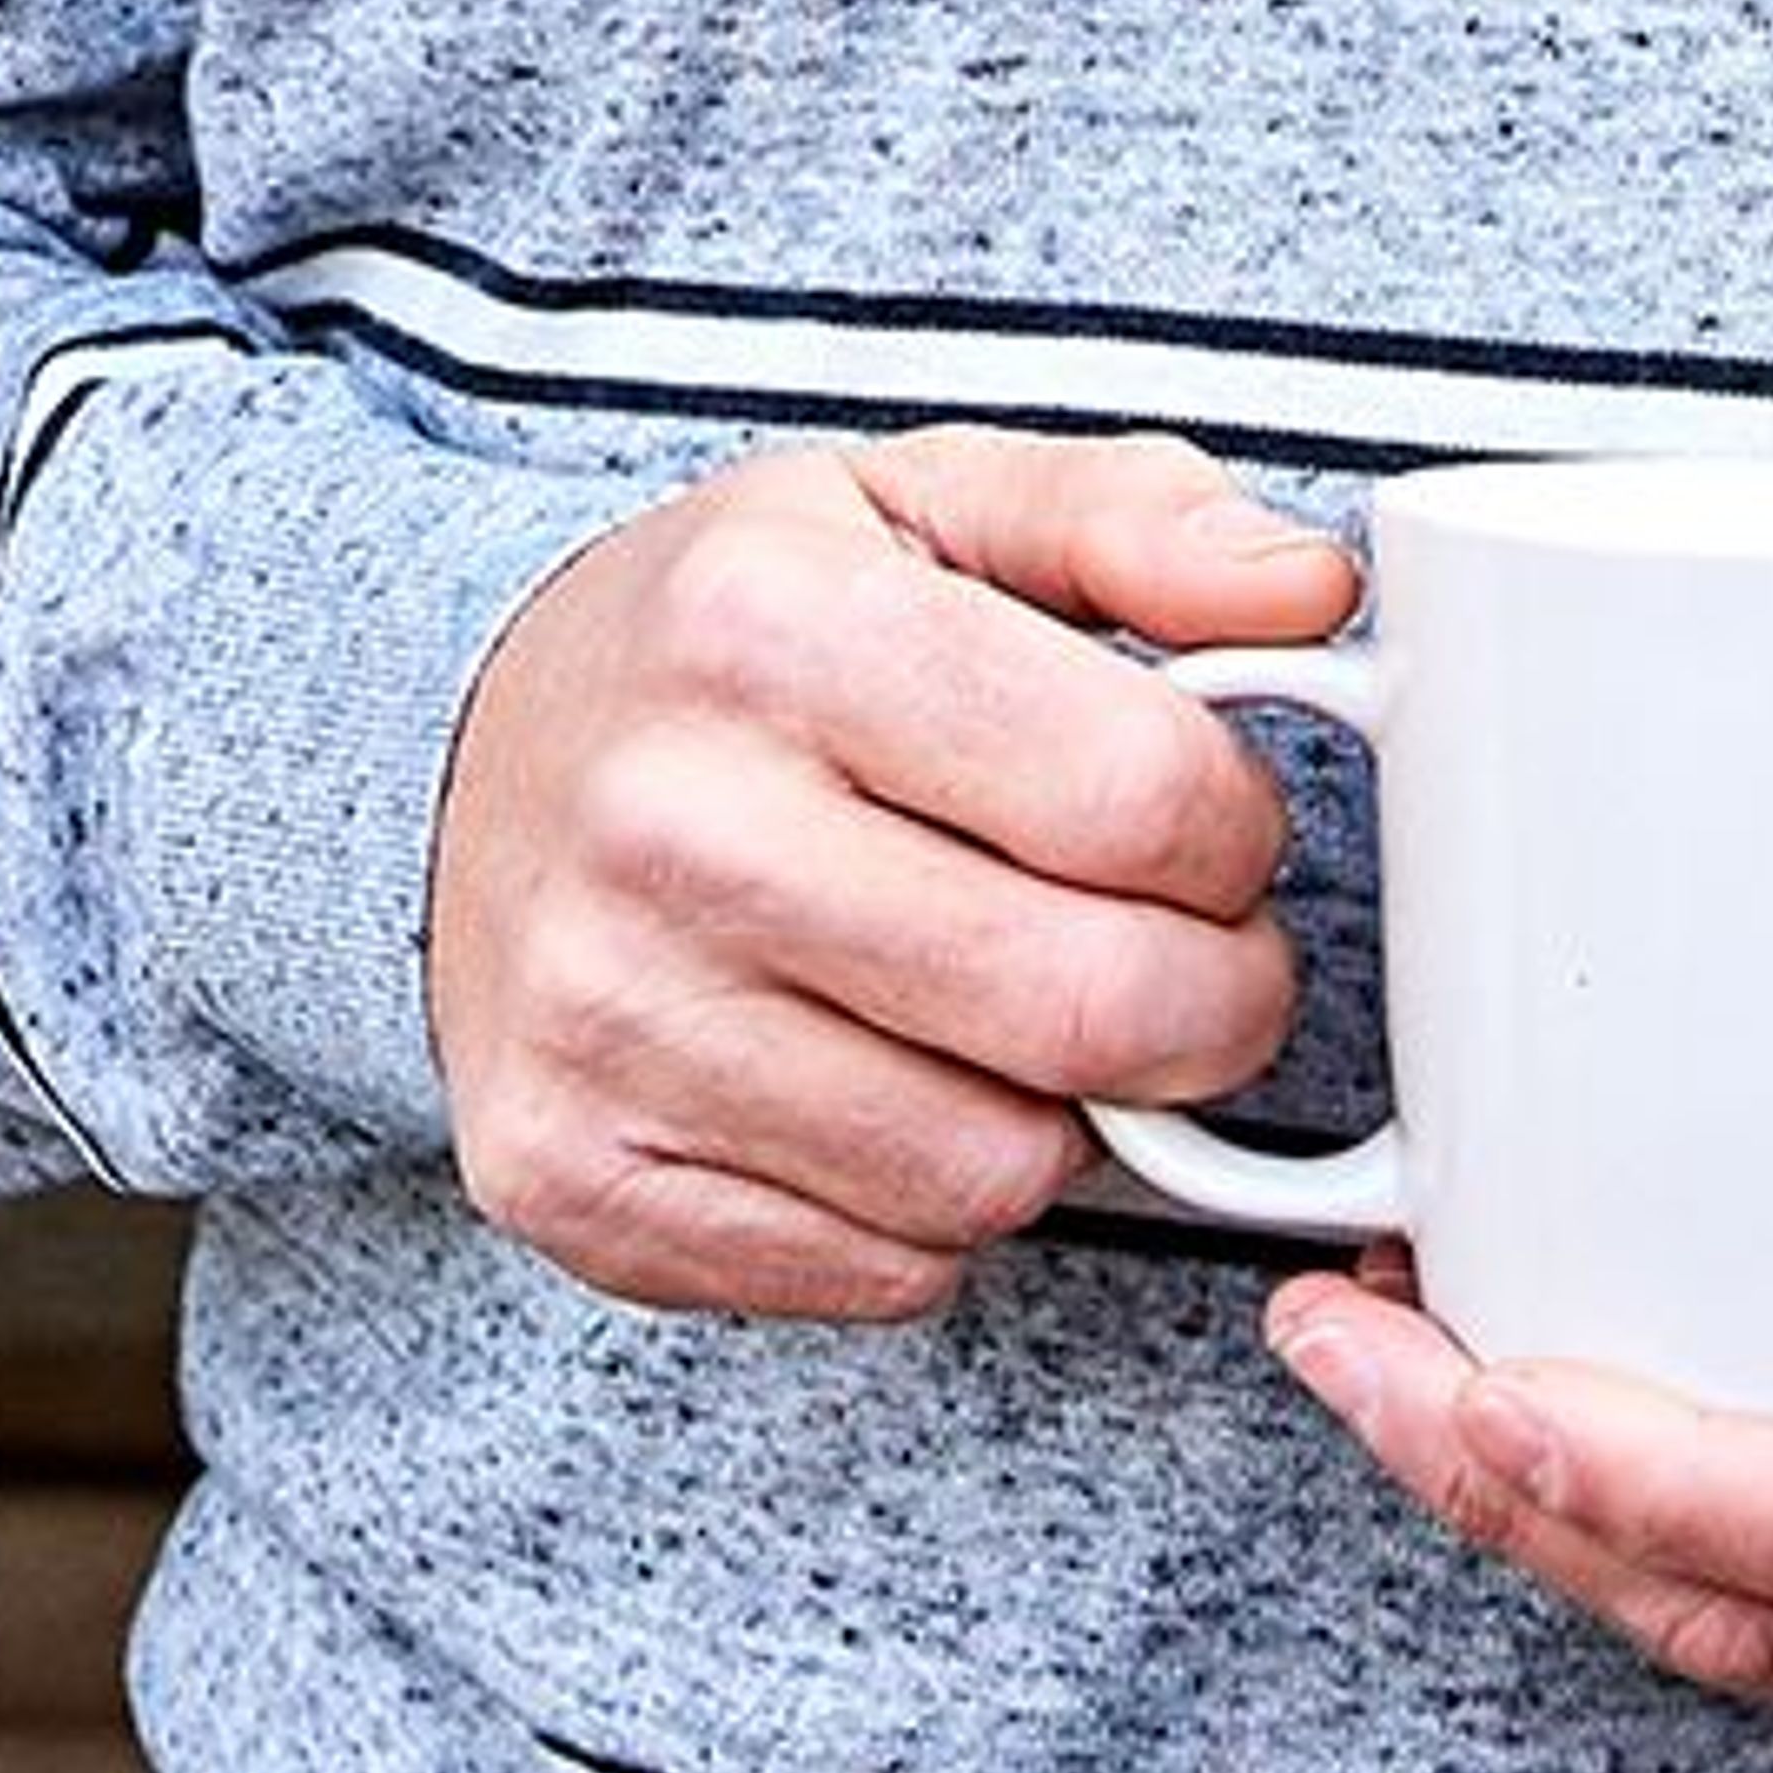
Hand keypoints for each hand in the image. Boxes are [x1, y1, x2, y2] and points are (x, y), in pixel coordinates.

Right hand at [431, 423, 1356, 1319]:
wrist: (459, 754)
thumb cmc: (743, 629)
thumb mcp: (928, 500)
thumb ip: (1139, 520)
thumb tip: (1313, 597)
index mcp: (771, 621)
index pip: (1137, 795)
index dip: (1237, 830)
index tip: (1213, 822)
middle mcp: (669, 822)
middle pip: (1088, 1007)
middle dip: (1214, 1002)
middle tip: (1195, 956)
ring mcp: (606, 1017)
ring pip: (996, 1172)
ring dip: (1068, 1112)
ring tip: (1023, 1004)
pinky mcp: (571, 1177)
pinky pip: (881, 1272)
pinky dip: (938, 1205)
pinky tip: (898, 1080)